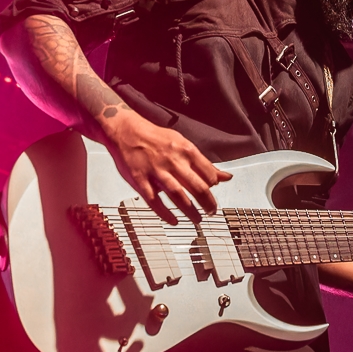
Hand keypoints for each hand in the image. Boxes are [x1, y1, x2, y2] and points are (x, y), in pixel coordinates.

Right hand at [101, 110, 231, 223]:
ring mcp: (156, 171)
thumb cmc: (156, 138)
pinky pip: (154, 200)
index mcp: (186, 150)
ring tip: (197, 220)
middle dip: (208, 203)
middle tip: (211, 212)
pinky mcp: (140, 179)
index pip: (208, 173)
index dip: (213, 187)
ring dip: (190, 210)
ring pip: (178, 195)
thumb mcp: (183, 145)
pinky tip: (173, 221)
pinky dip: (165, 213)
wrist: (126, 130)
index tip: (212, 194)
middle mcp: (173, 160)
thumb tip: (225, 177)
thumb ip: (204, 164)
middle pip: (197, 186)